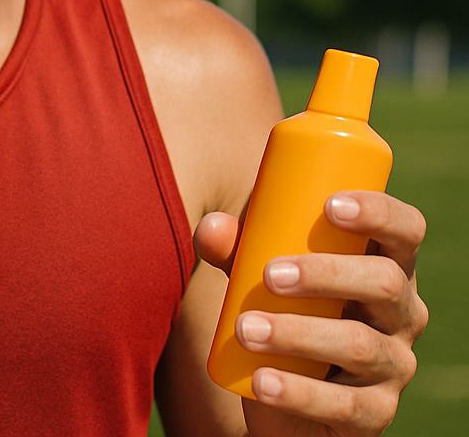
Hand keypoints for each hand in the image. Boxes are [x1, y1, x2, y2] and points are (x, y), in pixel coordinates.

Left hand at [195, 191, 427, 435]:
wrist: (281, 383)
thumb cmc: (281, 301)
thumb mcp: (258, 267)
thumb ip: (234, 245)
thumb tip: (212, 229)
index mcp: (384, 261)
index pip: (405, 229)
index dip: (379, 212)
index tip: (330, 205)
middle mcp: (401, 311)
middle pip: (385, 282)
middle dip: (326, 273)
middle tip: (270, 275)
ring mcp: (394, 364)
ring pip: (360, 345)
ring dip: (298, 334)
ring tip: (246, 329)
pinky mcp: (375, 412)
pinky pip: (346, 406)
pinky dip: (299, 392)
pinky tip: (263, 382)